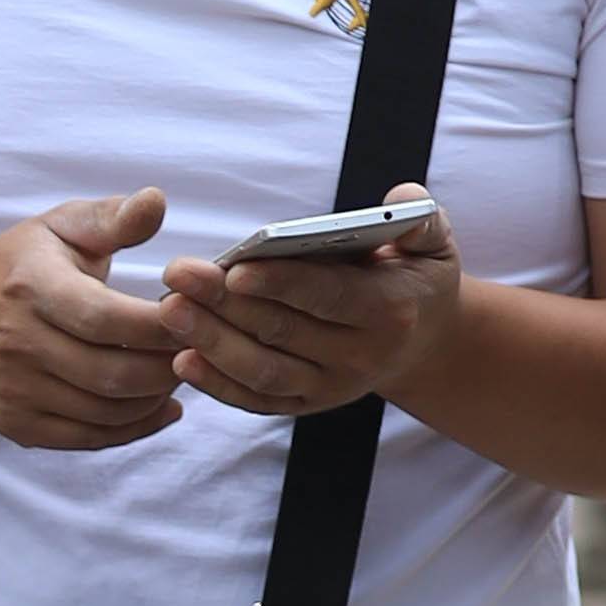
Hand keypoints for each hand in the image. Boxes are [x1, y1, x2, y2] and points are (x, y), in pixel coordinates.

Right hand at [0, 193, 186, 452]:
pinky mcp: (18, 425)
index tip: (196, 314)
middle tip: (199, 349)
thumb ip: (114, 217)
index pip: (106, 319)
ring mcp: (13, 391)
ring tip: (181, 370)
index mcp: (29, 288)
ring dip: (156, 397)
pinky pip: (88, 439)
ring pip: (105, 412)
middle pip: (110, 374)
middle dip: (167, 367)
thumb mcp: (63, 226)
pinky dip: (134, 428)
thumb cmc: (25, 265)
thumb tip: (156, 201)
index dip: (159, 325)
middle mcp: (15, 345)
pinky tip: (160, 406)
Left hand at [162, 185, 462, 425]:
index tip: (235, 268)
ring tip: (170, 311)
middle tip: (179, 276)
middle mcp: (358, 357)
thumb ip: (419, 219)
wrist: (422, 340)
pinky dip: (217, 385)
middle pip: (283, 333)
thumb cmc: (416, 276)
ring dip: (212, 344)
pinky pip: (255, 401)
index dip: (281, 284)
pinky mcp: (305, 405)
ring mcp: (330, 388)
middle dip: (227, 305)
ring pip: (263, 372)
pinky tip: (181, 359)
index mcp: (388, 311)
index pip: (328, 297)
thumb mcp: (435, 243)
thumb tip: (399, 200)